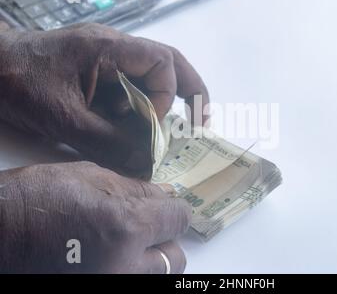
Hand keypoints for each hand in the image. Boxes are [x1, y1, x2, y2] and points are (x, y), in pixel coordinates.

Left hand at [0, 23, 209, 174]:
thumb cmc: (19, 84)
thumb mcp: (64, 120)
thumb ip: (108, 142)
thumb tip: (146, 162)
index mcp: (108, 48)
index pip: (161, 63)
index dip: (165, 97)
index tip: (151, 125)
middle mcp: (114, 48)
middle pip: (168, 62)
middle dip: (190, 90)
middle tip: (203, 118)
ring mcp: (107, 58)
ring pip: (152, 75)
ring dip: (166, 101)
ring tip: (178, 127)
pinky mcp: (100, 72)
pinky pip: (131, 87)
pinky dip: (141, 108)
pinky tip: (137, 129)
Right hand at [0, 161, 190, 273]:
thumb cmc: (34, 200)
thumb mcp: (88, 176)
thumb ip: (134, 188)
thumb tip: (163, 195)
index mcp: (126, 225)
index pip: (179, 219)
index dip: (173, 210)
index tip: (165, 209)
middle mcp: (125, 266)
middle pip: (174, 258)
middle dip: (164, 240)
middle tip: (144, 230)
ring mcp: (111, 284)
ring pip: (156, 276)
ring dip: (149, 260)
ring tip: (123, 246)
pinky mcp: (99, 291)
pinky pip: (132, 280)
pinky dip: (128, 269)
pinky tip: (107, 257)